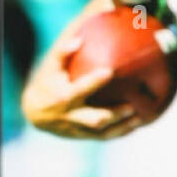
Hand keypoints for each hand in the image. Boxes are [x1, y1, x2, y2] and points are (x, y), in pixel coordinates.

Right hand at [21, 34, 142, 139]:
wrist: (36, 113)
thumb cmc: (48, 82)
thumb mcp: (50, 67)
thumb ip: (63, 52)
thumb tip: (79, 39)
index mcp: (64, 97)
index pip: (80, 89)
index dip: (93, 81)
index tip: (109, 70)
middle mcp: (71, 115)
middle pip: (94, 118)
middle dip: (113, 113)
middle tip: (132, 104)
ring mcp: (78, 127)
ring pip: (102, 131)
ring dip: (122, 125)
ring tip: (141, 116)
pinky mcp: (83, 135)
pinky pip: (105, 137)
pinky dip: (121, 132)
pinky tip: (137, 123)